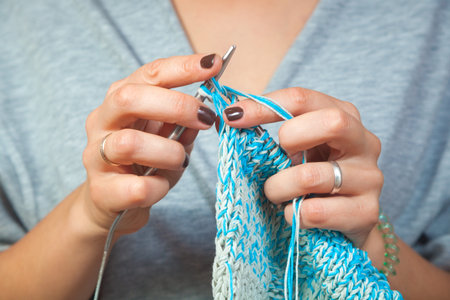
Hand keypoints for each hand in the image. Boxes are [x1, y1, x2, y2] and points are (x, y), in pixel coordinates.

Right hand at [79, 54, 221, 235]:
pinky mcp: (101, 190)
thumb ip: (185, 124)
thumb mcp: (170, 138)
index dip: (182, 67)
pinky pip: (136, 187)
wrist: (112, 202)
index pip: (150, 74)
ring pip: (129, 143)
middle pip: (129, 98)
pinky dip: (159, 187)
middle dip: (175, 105)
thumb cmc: (145, 164)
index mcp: (122, 100)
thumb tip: (206, 111)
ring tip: (180, 161)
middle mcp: (103, 121)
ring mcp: (96, 155)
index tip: (213, 64)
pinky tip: (161, 185)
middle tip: (205, 118)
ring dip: (168, 152)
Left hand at [223, 87, 382, 247]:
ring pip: (312, 176)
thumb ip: (274, 132)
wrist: (344, 224)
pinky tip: (294, 213)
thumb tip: (231, 116)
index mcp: (345, 116)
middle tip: (276, 158)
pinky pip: (314, 212)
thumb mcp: (297, 149)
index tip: (232, 116)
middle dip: (290, 138)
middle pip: (331, 122)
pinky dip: (293, 214)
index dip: (264, 105)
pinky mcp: (366, 212)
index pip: (303, 99)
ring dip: (279, 187)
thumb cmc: (314, 180)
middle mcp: (364, 142)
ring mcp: (370, 178)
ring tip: (275, 194)